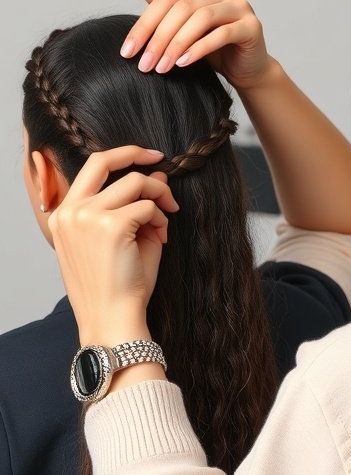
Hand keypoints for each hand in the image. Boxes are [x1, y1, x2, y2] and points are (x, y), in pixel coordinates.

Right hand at [49, 146, 179, 345]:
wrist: (112, 319)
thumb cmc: (114, 286)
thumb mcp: (119, 239)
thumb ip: (134, 203)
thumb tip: (157, 173)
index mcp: (63, 215)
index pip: (90, 168)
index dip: (121, 156)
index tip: (147, 157)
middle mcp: (71, 211)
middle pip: (106, 162)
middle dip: (138, 155)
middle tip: (163, 162)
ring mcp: (89, 216)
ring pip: (136, 183)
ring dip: (158, 199)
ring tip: (162, 226)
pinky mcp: (113, 226)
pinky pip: (148, 207)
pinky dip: (161, 219)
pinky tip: (161, 238)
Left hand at [120, 0, 273, 89]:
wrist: (246, 69)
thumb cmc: (214, 49)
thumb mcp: (183, 29)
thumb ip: (165, 7)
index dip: (144, 25)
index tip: (127, 52)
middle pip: (182, 8)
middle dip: (159, 38)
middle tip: (144, 65)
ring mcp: (241, 5)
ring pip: (201, 18)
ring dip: (176, 44)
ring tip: (162, 67)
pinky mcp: (252, 26)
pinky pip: (221, 34)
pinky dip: (199, 49)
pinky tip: (183, 63)